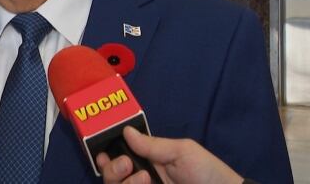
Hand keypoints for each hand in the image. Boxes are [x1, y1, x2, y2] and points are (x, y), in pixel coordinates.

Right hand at [96, 126, 242, 183]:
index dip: (106, 156)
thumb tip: (126, 131)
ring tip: (145, 179)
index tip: (102, 152)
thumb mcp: (182, 151)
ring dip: (125, 182)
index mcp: (148, 162)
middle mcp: (142, 180)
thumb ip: (153, 145)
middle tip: (127, 164)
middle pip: (111, 176)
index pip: (119, 159)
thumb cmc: (207, 172)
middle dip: (112, 168)